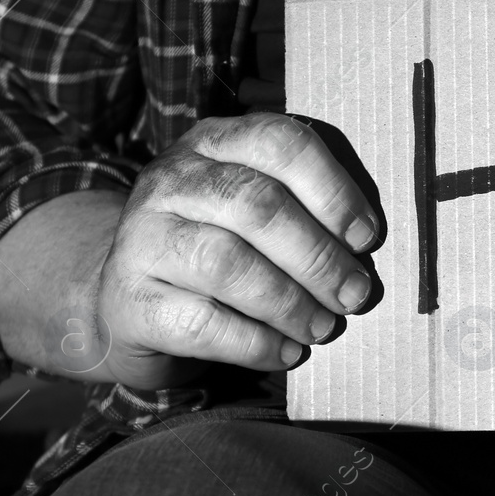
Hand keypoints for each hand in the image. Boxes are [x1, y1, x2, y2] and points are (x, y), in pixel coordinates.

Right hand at [82, 113, 379, 387]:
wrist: (128, 300)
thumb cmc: (218, 247)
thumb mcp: (254, 209)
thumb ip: (302, 208)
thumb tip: (364, 247)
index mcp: (214, 142)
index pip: (279, 143)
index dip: (332, 190)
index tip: (366, 237)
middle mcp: (171, 179)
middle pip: (258, 206)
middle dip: (319, 257)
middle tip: (354, 294)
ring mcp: (142, 237)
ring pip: (227, 264)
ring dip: (290, 303)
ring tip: (323, 327)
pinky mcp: (129, 300)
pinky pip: (202, 323)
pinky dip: (256, 343)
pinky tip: (286, 353)